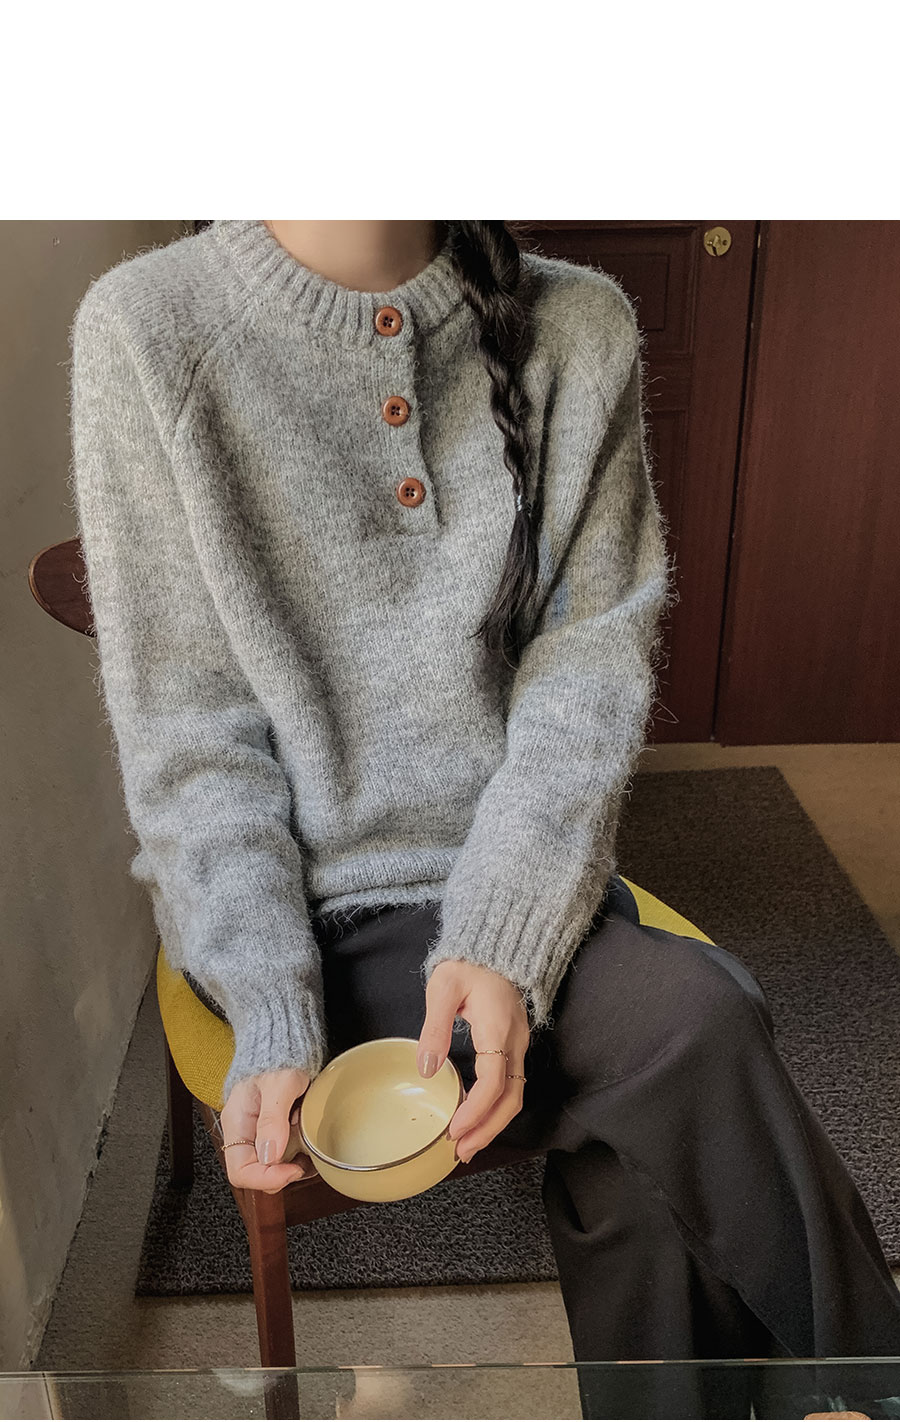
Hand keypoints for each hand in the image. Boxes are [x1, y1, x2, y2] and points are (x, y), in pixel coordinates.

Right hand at [218, 1067, 318, 1192]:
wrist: (283, 1038)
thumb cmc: (278, 1055)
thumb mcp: (278, 1083)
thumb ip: (272, 1118)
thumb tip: (270, 1156)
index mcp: (237, 1124)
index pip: (240, 1172)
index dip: (267, 1178)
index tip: (293, 1169)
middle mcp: (246, 1133)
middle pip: (257, 1173)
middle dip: (283, 1172)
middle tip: (306, 1160)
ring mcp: (261, 1132)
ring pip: (273, 1166)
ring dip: (294, 1163)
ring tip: (310, 1147)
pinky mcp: (276, 1129)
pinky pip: (285, 1152)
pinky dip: (300, 1152)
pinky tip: (310, 1140)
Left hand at [417, 960, 529, 1164]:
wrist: (494, 950)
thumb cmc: (468, 965)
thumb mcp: (443, 987)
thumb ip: (435, 1027)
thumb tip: (426, 1068)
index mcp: (498, 1029)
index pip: (494, 1082)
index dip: (475, 1110)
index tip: (454, 1129)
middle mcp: (515, 1043)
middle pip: (511, 1099)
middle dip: (487, 1130)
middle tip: (460, 1151)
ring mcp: (518, 1046)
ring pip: (514, 1096)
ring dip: (492, 1125)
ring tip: (466, 1145)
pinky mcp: (514, 1048)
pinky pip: (510, 1086)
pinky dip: (494, 1110)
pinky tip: (474, 1119)